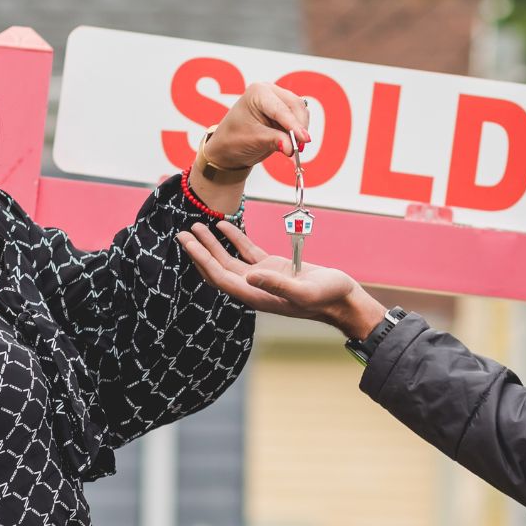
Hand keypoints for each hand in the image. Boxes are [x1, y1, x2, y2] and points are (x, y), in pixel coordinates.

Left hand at [177, 221, 386, 339]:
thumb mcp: (304, 292)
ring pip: (230, 259)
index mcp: (256, 295)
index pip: (221, 277)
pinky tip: (223, 226)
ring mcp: (262, 277)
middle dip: (200, 251)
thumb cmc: (327, 298)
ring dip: (213, 244)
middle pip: (219, 268)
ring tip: (196, 227)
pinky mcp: (273, 267)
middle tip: (182, 233)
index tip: (187, 243)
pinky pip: (247, 251)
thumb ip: (277, 286)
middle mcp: (254, 287)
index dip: (202, 260)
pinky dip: (234, 238)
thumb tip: (249, 277)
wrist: (343, 299)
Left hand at [206, 83, 311, 171]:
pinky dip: (299, 131)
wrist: (229, 146)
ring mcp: (279, 99)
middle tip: (299, 148)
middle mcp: (270, 91)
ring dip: (300, 129)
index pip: (280, 109)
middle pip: (295, 106)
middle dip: (299, 127)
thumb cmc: (234, 139)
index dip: (294, 125)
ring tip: (294, 147)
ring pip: (301, 111)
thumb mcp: (253, 140)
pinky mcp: (285, 110)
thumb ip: (274, 141)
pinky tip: (293, 142)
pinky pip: (300, 118)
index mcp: (257, 92)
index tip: (304, 139)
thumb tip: (292, 147)